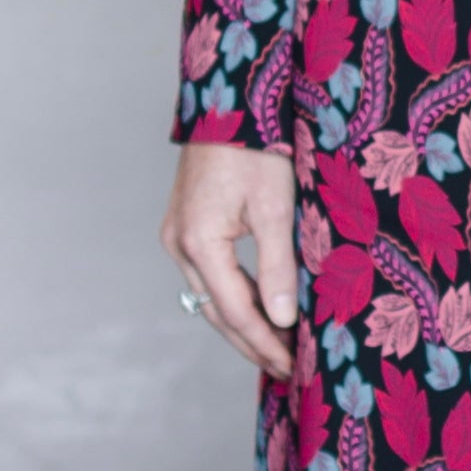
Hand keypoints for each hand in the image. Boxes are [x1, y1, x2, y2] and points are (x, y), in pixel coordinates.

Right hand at [161, 137, 298, 376]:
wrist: (229, 100)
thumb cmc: (256, 147)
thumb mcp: (276, 207)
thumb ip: (277, 267)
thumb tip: (280, 320)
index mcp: (199, 242)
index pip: (236, 311)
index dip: (265, 343)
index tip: (292, 367)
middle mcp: (179, 244)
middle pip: (217, 311)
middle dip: (253, 343)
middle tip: (287, 370)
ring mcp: (178, 235)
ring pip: (212, 296)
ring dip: (244, 323)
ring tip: (278, 348)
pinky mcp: (186, 225)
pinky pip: (210, 275)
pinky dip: (236, 296)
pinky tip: (261, 308)